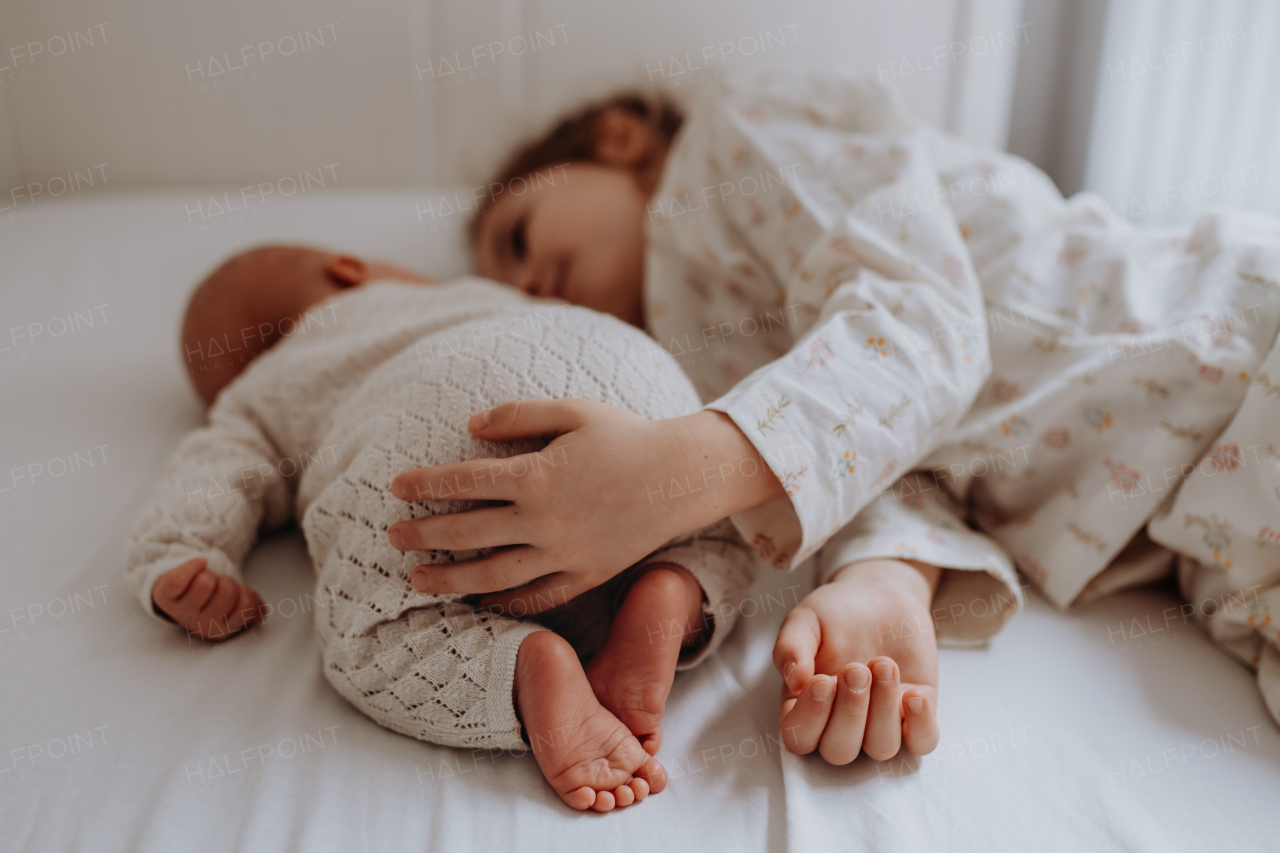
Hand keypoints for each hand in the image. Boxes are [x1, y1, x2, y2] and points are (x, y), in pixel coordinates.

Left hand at [152, 557, 264, 640]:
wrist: (180, 592)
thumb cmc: (213, 597)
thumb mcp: (237, 606)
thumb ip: (253, 609)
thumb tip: (261, 613)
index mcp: (222, 630)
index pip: (246, 602)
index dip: (244, 591)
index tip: (235, 593)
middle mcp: (201, 625)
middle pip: (227, 591)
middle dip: (226, 581)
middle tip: (218, 585)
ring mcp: (182, 612)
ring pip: (206, 582)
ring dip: (209, 575)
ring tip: (204, 581)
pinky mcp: (165, 597)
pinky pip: (181, 577)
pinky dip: (192, 565)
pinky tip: (197, 567)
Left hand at [387, 400, 782, 612]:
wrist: (682, 477)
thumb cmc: (627, 436)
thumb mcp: (574, 410)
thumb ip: (518, 415)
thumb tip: (469, 426)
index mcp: (539, 475)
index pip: (465, 481)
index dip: (426, 484)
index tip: (396, 487)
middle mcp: (546, 520)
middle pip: (469, 532)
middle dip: (425, 535)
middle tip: (393, 537)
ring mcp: (566, 554)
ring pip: (494, 574)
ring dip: (451, 579)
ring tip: (418, 581)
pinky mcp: (586, 575)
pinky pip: (537, 597)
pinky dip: (505, 604)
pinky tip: (480, 602)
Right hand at [772, 559, 940, 763]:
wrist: (880, 595)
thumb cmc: (836, 612)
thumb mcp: (805, 621)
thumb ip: (790, 648)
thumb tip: (793, 682)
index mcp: (805, 706)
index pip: (800, 738)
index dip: (811, 718)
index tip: (823, 681)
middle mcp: (840, 723)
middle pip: (840, 751)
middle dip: (850, 712)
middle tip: (857, 668)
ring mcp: (880, 723)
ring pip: (880, 747)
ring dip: (883, 709)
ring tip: (885, 664)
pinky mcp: (915, 715)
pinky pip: (922, 742)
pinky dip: (921, 726)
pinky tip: (915, 695)